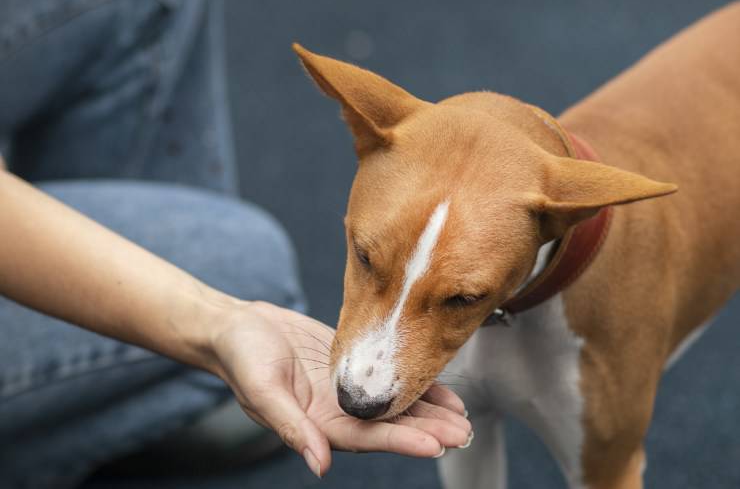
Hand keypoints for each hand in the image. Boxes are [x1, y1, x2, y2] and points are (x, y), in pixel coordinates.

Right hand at [209, 301, 471, 477]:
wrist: (237, 327)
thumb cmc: (242, 357)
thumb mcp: (262, 391)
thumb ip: (292, 428)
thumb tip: (319, 467)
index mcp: (318, 424)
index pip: (368, 437)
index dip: (403, 441)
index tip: (437, 443)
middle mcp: (337, 411)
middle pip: (390, 425)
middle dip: (427, 430)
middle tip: (463, 431)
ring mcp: (346, 389)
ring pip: (394, 404)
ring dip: (428, 411)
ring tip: (462, 415)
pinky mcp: (350, 364)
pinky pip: (387, 376)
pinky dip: (413, 382)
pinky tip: (439, 386)